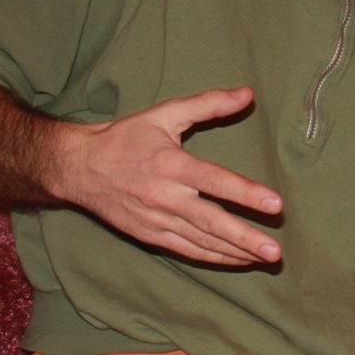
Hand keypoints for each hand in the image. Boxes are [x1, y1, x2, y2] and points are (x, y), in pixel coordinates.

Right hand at [52, 87, 282, 265]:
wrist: (79, 167)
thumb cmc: (125, 137)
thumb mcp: (165, 114)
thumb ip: (208, 104)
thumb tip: (247, 93)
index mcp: (171, 165)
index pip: (215, 181)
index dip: (246, 193)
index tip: (275, 204)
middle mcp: (165, 197)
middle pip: (212, 222)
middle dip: (246, 238)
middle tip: (275, 253)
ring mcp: (156, 221)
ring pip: (202, 242)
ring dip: (235, 253)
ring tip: (265, 259)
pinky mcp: (149, 235)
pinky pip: (187, 251)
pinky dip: (213, 258)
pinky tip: (236, 260)